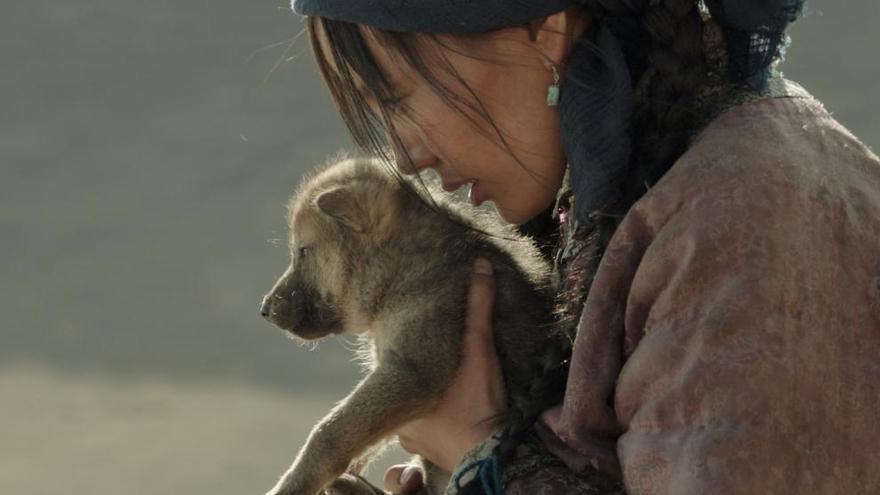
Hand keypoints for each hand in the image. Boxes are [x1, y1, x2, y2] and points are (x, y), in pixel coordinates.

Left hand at [384, 258, 506, 491]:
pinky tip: (444, 419)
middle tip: (437, 369)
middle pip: (400, 386)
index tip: (410, 345)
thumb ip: (477, 308)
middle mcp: (397, 415)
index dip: (399, 351)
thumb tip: (479, 265)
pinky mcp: (422, 456)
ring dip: (423, 404)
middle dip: (415, 378)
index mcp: (401, 386)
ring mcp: (408, 440)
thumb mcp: (480, 350)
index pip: (388, 360)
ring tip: (445, 395)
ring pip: (409, 412)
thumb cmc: (480, 402)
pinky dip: (429, 428)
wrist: (490, 457)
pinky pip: (418, 438)